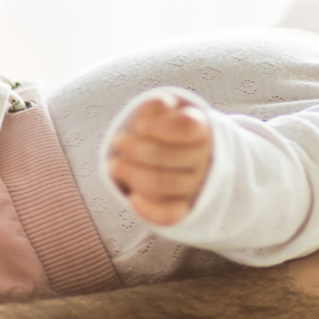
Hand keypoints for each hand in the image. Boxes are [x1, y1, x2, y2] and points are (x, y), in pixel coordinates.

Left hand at [107, 95, 211, 225]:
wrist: (185, 155)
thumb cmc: (167, 128)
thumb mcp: (164, 111)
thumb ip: (157, 106)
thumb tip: (159, 103)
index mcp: (202, 130)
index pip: (186, 128)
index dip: (159, 127)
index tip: (139, 125)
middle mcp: (204, 159)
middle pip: (170, 157)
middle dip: (136, 150)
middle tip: (118, 141)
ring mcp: (196, 185)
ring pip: (165, 185)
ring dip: (134, 175)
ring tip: (113, 165)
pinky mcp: (185, 207)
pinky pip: (170, 215)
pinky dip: (150, 209)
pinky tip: (132, 198)